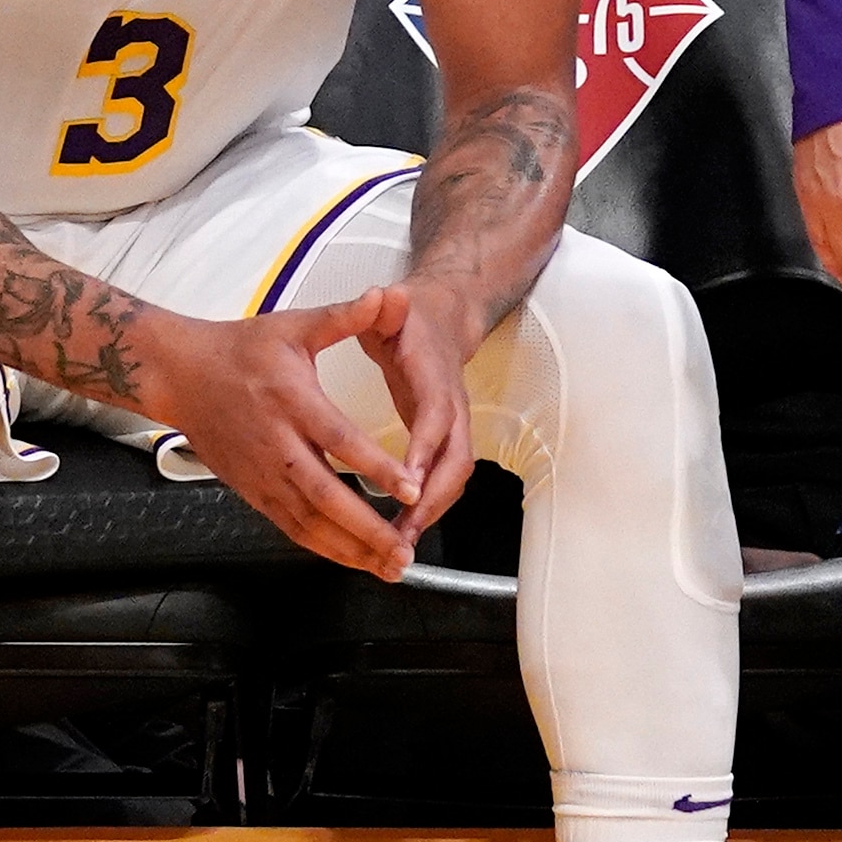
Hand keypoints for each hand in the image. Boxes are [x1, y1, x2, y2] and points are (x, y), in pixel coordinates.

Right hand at [144, 299, 426, 576]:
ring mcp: (262, 474)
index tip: (410, 488)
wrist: (181, 376)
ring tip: (391, 566)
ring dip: (350, 549)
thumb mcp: (293, 325)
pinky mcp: (253, 492)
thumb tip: (383, 295)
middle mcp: (276, 444)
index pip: (338, 440)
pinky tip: (356, 560)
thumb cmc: (240, 349)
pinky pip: (291, 528)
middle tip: (405, 550)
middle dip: (367, 528)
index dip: (374, 468)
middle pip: (325, 496)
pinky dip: (324, 548)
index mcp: (291, 399)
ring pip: (308, 522)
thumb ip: (342, 317)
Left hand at [346, 283, 487, 536]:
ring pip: (453, 478)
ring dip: (430, 513)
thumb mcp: (393, 307)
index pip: (436, 416)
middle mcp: (451, 406)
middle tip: (403, 532)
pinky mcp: (444, 441)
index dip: (424, 448)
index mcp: (435, 375)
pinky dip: (426, 509)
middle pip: (455, 461)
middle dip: (432, 499)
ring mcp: (452, 426)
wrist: (443, 317)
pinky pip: (442, 481)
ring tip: (398, 544)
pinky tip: (400, 532)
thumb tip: (388, 296)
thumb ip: (385, 308)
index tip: (406, 480)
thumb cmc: (411, 318)